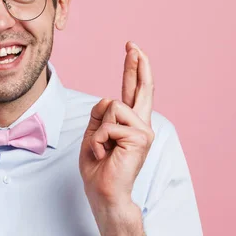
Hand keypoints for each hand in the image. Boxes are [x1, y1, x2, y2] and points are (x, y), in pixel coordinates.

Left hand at [79, 41, 154, 213]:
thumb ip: (100, 115)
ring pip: (112, 107)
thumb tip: (108, 99)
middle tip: (132, 44)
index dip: (133, 70)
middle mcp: (140, 124)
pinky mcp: (139, 137)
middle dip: (136, 64)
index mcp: (128, 124)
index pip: (132, 91)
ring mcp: (143, 130)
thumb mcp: (92, 134)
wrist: (104, 192)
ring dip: (97, 130)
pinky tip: (104, 154)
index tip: (132, 49)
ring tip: (101, 150)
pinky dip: (98, 140)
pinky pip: (108, 124)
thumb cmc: (98, 167)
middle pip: (140, 88)